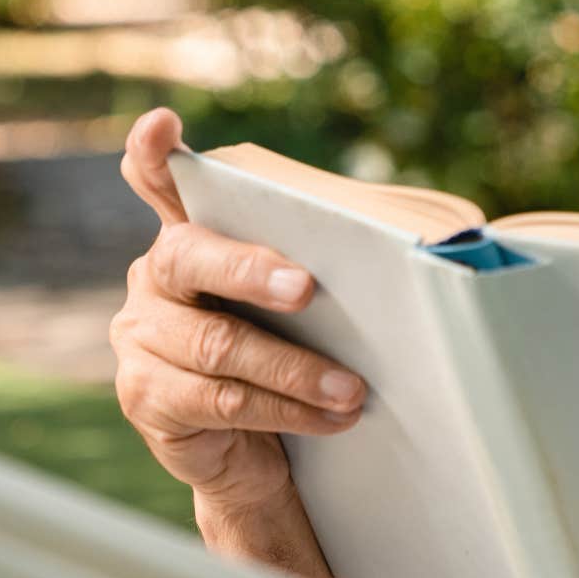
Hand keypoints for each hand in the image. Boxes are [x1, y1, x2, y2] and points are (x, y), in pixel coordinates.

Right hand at [111, 108, 368, 512]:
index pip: (158, 181)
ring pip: (219, 345)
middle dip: (250, 269)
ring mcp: (140, 338)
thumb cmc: (296, 354)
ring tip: (354, 388)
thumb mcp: (309, 303)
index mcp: (190, 235)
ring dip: (296, 368)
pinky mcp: (145, 398)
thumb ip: (327, 257)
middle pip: (188, 256)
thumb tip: (438, 236)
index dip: (154, 154)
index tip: (165, 124)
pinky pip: (222, 400)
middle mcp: (152, 279)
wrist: (261, 453)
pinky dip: (286, 408)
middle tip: (307, 288)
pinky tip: (333, 416)